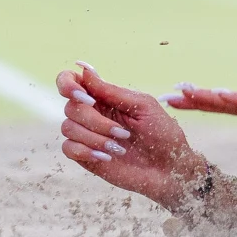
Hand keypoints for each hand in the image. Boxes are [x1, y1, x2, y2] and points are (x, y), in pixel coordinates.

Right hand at [57, 63, 208, 210]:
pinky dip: (86, 151)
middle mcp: (93, 113)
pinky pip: (67, 148)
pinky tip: (107, 157)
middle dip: (96, 121)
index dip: (68, 85)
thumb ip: (112, 91)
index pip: (71, 81)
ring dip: (95, 138)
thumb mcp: (143, 107)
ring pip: (68, 127)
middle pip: (71, 107)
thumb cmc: (162, 134)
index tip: (84, 96)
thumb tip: (84, 69)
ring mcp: (87, 134)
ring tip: (119, 148)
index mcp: (106, 97)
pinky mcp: (84, 155)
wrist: (169, 168)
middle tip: (123, 133)